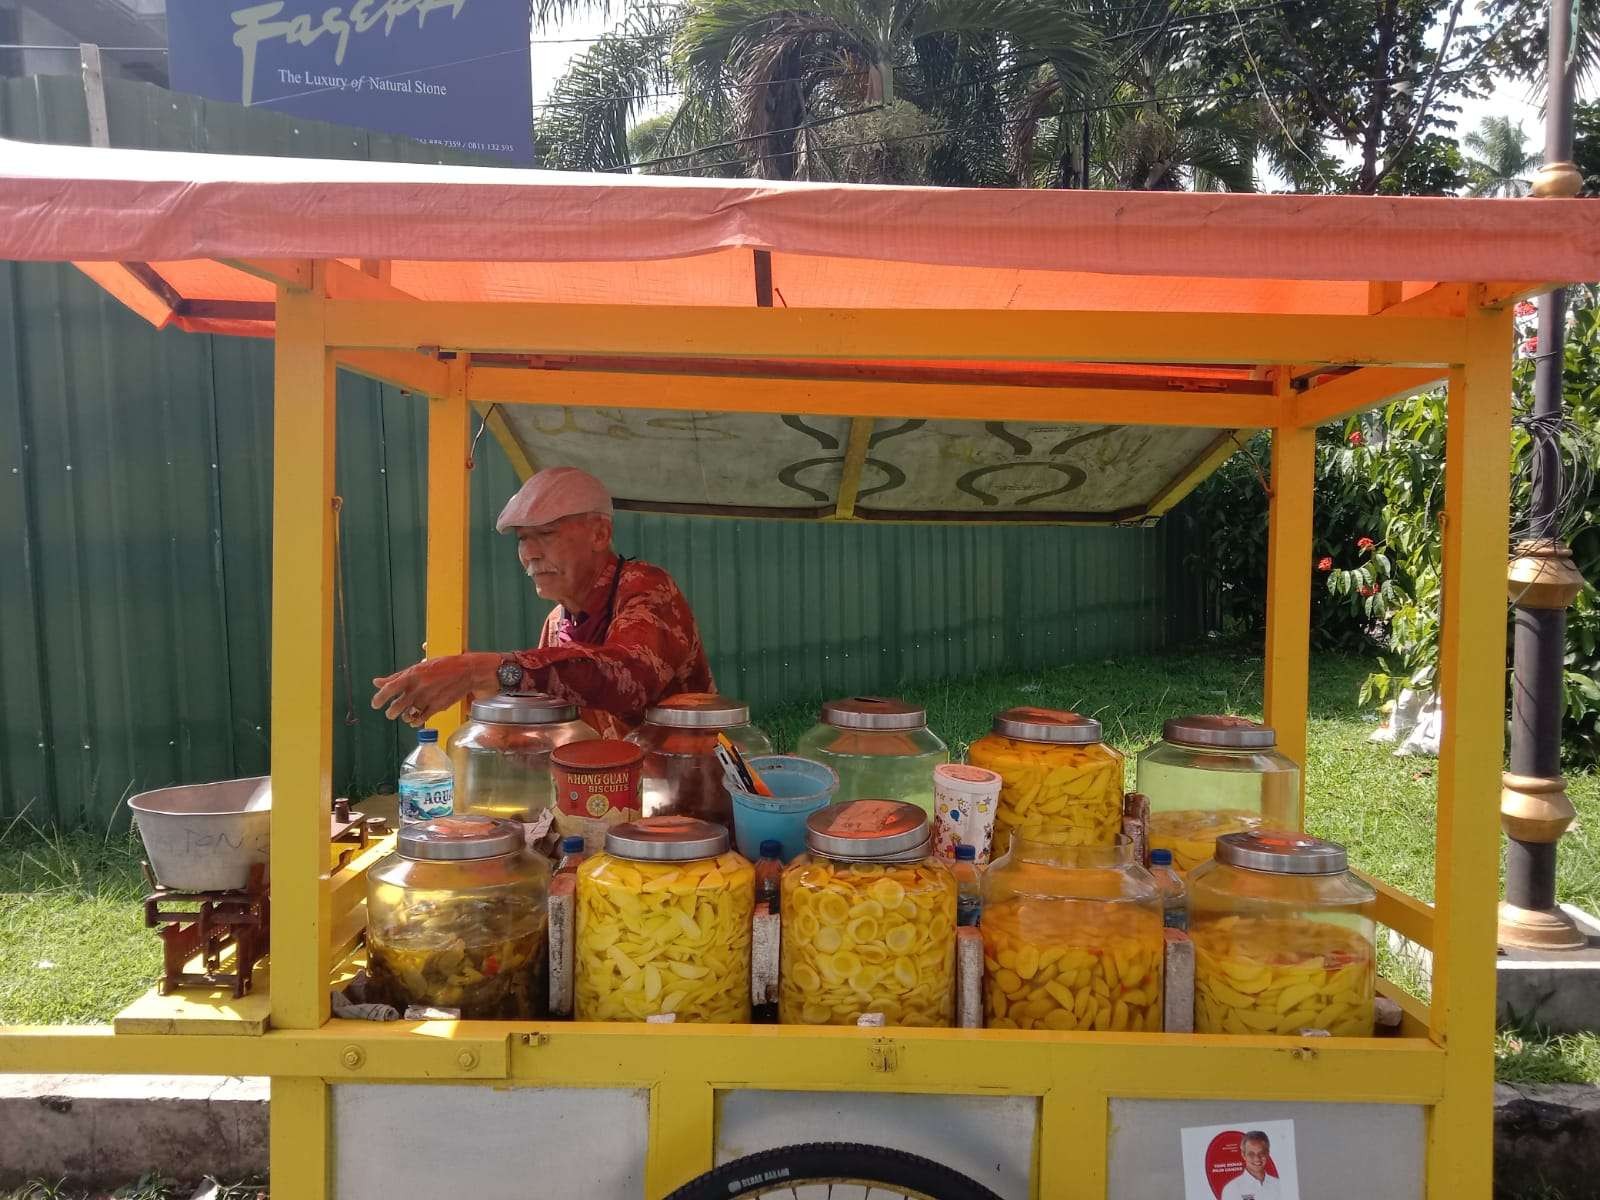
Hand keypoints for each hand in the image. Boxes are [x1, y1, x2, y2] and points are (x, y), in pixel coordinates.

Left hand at [371, 653, 502, 724]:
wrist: (467, 671)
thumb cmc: (442, 666)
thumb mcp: (418, 667)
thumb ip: (397, 676)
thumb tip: (376, 682)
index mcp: (412, 674)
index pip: (390, 688)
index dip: (379, 698)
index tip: (375, 704)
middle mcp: (418, 687)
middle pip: (397, 706)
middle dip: (391, 712)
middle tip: (390, 713)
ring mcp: (428, 698)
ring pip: (408, 714)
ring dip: (404, 717)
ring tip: (404, 715)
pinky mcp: (438, 706)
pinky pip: (422, 719)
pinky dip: (416, 721)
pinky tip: (415, 719)